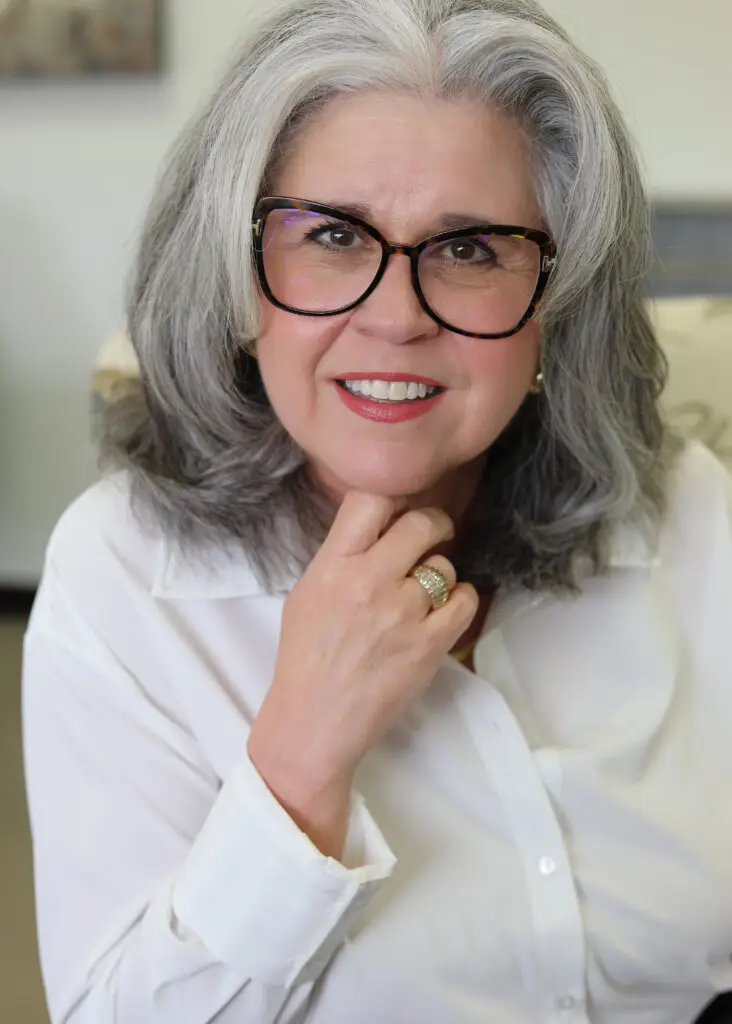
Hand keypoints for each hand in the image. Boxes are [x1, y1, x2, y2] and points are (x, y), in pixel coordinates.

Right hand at [248, 491, 479, 813]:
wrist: (315, 721)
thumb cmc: (307, 656)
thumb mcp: (308, 591)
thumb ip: (343, 555)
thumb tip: (383, 524)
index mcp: (333, 565)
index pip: (371, 500)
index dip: (392, 498)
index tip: (399, 510)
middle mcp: (369, 582)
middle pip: (420, 524)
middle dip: (432, 524)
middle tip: (433, 533)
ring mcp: (402, 613)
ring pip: (443, 566)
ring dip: (438, 576)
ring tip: (422, 596)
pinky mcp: (429, 644)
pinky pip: (464, 600)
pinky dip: (459, 601)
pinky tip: (442, 611)